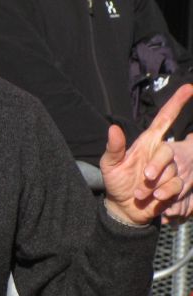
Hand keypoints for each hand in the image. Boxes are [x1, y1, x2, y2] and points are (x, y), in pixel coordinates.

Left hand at [101, 84, 192, 224]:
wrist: (125, 208)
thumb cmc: (116, 182)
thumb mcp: (110, 165)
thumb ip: (114, 148)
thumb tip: (113, 128)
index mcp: (148, 143)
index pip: (164, 119)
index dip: (176, 103)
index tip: (189, 87)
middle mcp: (162, 153)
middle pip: (170, 151)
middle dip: (157, 167)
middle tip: (143, 179)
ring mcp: (172, 169)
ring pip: (175, 172)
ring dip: (156, 186)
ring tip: (141, 194)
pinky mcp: (177, 186)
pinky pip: (178, 187)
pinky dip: (163, 196)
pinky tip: (153, 202)